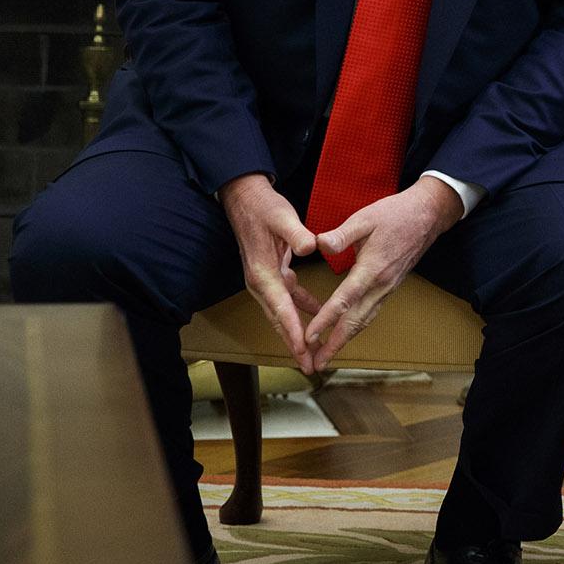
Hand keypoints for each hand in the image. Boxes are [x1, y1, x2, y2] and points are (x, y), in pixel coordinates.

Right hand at [220, 173, 320, 373]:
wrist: (245, 197)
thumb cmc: (264, 207)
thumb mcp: (283, 217)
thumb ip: (297, 233)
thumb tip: (311, 247)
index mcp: (262, 273)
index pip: (281, 308)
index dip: (292, 331)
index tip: (302, 350)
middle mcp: (261, 281)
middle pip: (279, 319)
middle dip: (293, 344)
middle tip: (309, 366)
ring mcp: (265, 278)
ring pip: (283, 312)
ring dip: (296, 331)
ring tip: (312, 352)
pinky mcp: (272, 271)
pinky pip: (288, 297)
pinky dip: (302, 307)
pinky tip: (318, 313)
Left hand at [303, 175, 462, 370]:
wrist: (428, 215)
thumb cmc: (396, 214)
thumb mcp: (365, 218)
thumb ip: (340, 234)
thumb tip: (318, 246)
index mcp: (372, 268)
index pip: (344, 300)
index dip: (325, 320)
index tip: (309, 337)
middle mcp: (381, 284)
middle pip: (355, 321)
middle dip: (334, 344)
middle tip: (316, 364)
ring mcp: (388, 287)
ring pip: (364, 320)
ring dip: (345, 340)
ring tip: (327, 356)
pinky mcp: (390, 286)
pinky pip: (371, 312)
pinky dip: (356, 327)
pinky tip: (347, 332)